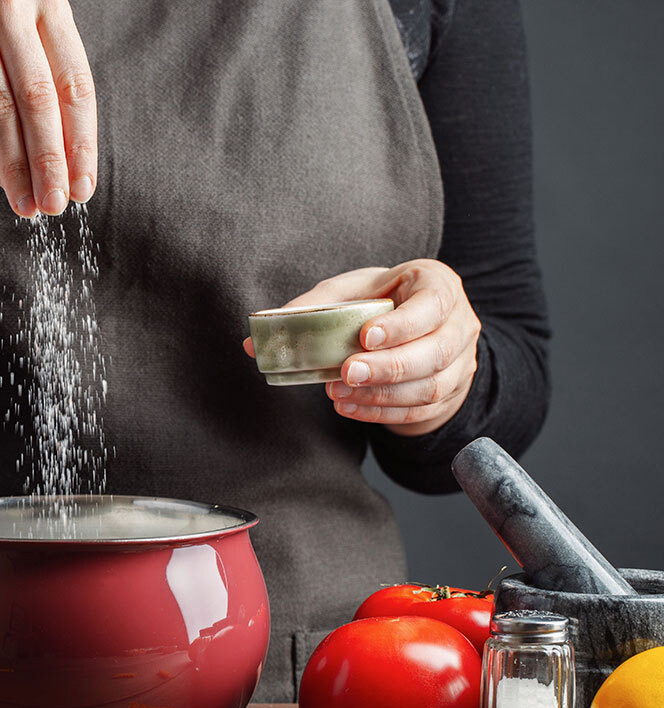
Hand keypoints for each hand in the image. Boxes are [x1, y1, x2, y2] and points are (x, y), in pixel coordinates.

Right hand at [0, 0, 96, 217]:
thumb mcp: (18, 44)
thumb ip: (46, 85)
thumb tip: (70, 169)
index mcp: (46, 0)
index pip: (74, 82)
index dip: (81, 141)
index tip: (83, 186)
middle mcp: (11, 2)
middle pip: (39, 97)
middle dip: (50, 161)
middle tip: (56, 204)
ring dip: (16, 165)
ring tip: (28, 204)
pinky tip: (2, 180)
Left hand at [243, 260, 481, 435]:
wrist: (413, 332)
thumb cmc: (379, 305)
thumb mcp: (349, 294)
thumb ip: (308, 310)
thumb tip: (255, 341)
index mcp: (438, 285)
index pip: (432, 304)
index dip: (402, 324)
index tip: (365, 337)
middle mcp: (459, 322)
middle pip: (435, 352)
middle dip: (388, 367)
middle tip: (347, 373)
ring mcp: (461, 362)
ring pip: (431, 386)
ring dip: (382, 395)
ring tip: (339, 394)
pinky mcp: (451, 392)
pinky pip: (422, 410)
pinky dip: (383, 413)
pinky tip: (350, 408)